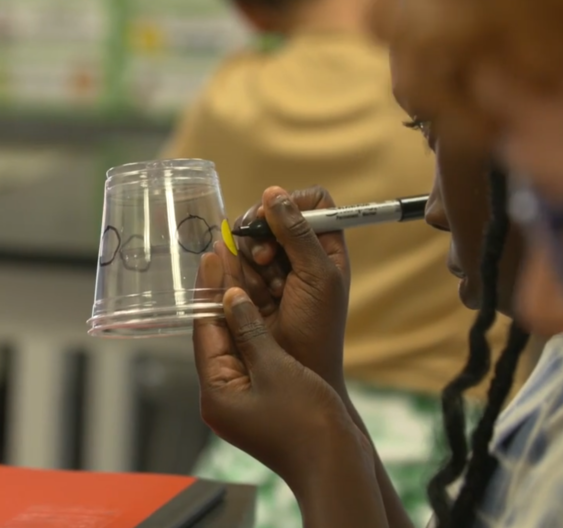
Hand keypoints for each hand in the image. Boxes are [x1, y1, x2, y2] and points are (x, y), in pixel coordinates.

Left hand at [192, 256, 386, 526]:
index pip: (204, 331)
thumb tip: (230, 297)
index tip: (210, 257)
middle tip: (222, 254)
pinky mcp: (260, 401)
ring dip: (238, 308)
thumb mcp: (275, 368)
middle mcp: (220, 396)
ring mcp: (240, 400)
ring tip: (240, 268)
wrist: (336, 465)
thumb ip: (249, 330)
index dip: (208, 291)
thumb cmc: (306, 422)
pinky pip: (251, 356)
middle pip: (215, 335)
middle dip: (221, 296)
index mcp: (215, 392)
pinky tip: (262, 302)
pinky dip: (255, 329)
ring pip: (234, 343)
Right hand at [232, 186, 350, 390]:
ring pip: (250, 239)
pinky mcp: (248, 283)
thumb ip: (298, 234)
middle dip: (263, 232)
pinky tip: (250, 294)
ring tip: (266, 287)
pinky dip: (238, 274)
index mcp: (326, 247)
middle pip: (273, 216)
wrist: (295, 370)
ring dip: (251, 259)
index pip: (313, 202)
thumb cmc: (317, 328)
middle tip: (263, 257)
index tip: (273, 215)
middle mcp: (300, 252)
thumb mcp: (316, 276)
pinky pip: (235, 263)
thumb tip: (274, 193)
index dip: (292, 202)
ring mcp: (273, 268)